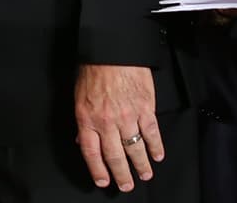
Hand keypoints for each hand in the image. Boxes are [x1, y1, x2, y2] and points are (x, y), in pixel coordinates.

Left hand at [75, 64, 161, 191]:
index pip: (91, 152)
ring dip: (141, 165)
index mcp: (87, 118)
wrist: (112, 51)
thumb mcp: (79, 95)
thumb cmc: (93, 70)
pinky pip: (152, 134)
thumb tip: (82, 139)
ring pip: (135, 149)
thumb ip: (82, 120)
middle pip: (114, 156)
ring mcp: (127, 117)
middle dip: (121, 174)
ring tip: (145, 175)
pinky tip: (157, 155)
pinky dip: (156, 147)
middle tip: (126, 186)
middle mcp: (106, 122)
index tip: (103, 181)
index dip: (97, 170)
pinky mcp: (145, 109)